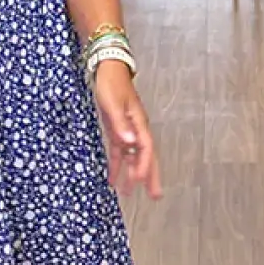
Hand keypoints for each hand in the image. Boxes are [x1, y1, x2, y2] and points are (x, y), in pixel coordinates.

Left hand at [92, 64, 162, 200]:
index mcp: (138, 123)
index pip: (145, 149)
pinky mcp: (118, 129)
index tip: (138, 181)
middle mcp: (136, 129)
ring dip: (132, 174)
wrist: (109, 69)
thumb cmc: (112, 84)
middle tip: (155, 195)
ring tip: (129, 193)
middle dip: (149, 176)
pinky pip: (120, 151)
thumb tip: (130, 141)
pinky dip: (117, 165)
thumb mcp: (113, 103)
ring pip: (133, 157)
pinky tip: (113, 178)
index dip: (143, 165)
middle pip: (145, 156)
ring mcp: (128, 129)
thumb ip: (120, 123)